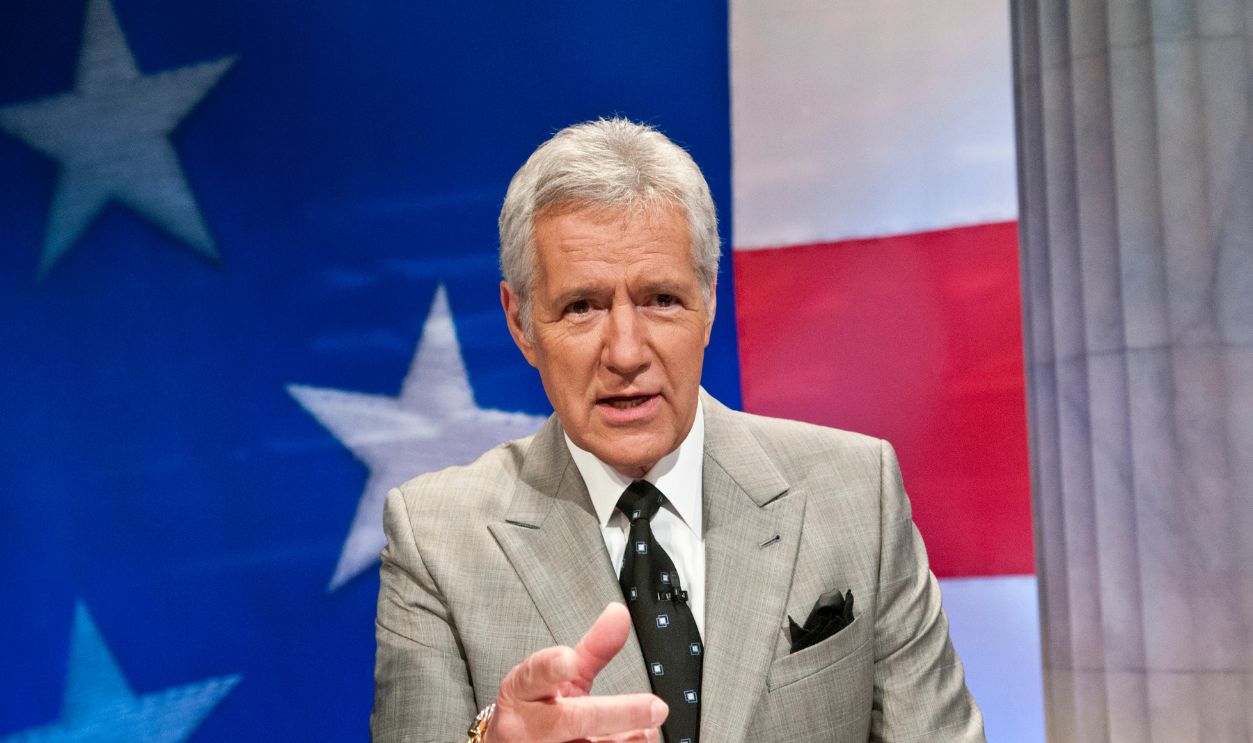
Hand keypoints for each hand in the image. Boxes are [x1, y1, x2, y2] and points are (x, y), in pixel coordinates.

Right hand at [487, 603, 666, 742]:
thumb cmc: (536, 708)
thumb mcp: (557, 677)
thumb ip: (592, 649)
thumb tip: (619, 614)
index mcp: (524, 691)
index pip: (536, 675)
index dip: (552, 667)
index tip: (570, 659)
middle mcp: (529, 725)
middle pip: (574, 720)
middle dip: (618, 713)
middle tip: (655, 707)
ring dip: (628, 738)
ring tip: (647, 728)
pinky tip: (636, 738)